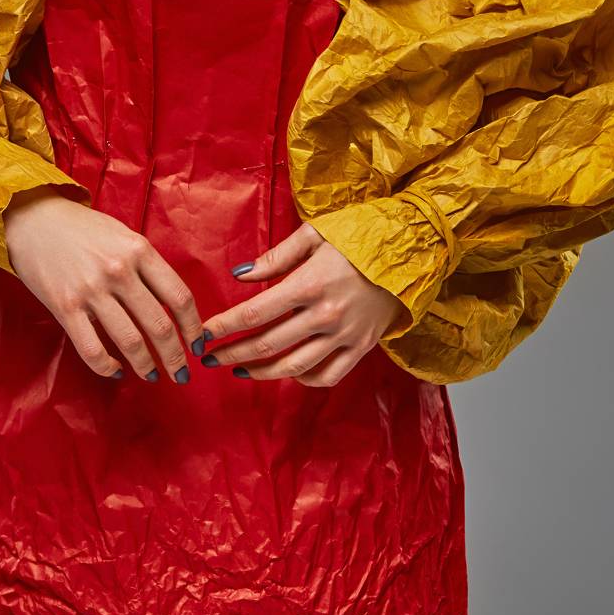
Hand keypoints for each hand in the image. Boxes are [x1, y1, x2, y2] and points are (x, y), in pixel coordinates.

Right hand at [3, 189, 204, 384]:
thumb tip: (171, 304)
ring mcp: (92, 290)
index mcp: (139, 250)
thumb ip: (147, 265)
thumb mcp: (124, 235)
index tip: (197, 344)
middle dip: (175, 357)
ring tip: (152, 375)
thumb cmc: (83, 228)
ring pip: (130, 341)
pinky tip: (116, 370)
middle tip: (181, 373)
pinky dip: (107, 367)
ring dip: (146, 366)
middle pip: (160, 325)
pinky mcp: (66, 307)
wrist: (34, 219)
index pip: (179, 297)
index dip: (194, 328)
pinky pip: (92, 349)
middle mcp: (119, 270)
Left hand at [197, 221, 405, 386]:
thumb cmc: (357, 236)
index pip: (254, 313)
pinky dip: (303, 379)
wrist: (409, 250)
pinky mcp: (361, 348)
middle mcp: (325, 315)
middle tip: (209, 358)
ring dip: (260, 372)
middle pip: (267, 344)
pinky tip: (286, 371)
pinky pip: (327, 376)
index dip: (224, 326)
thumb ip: (275, 257)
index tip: (204, 333)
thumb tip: (239, 275)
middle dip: (232, 353)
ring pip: (293, 367)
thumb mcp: (314, 235)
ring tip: (238, 371)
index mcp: (309, 284)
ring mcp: (344, 336)